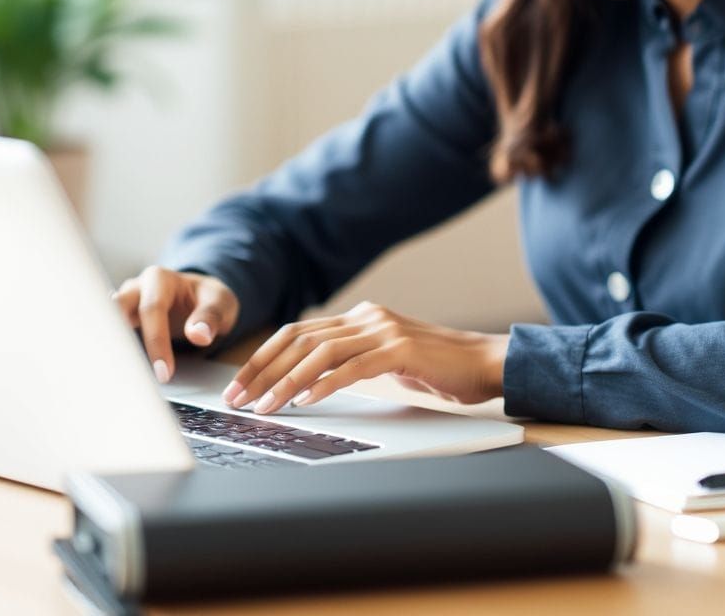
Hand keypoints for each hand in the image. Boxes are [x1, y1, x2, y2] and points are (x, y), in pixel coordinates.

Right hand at [114, 265, 239, 382]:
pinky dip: (110, 353)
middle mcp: (136, 289)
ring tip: (108, 378)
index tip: (164, 373)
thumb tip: (198, 335)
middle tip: (119, 374)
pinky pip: (110, 336)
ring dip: (106, 347)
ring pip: (106, 323)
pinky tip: (110, 376)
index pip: (151, 309)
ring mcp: (124, 305)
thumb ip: (211, 316)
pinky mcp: (120, 321)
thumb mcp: (221, 302)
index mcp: (159, 279)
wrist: (200, 297)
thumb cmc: (209, 299)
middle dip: (114, 339)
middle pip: (116, 310)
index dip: (156, 341)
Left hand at [223, 301, 508, 413]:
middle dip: (263, 370)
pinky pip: (353, 367)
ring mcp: (383, 331)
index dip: (263, 358)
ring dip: (286, 382)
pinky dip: (325, 385)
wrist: (485, 362)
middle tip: (239, 398)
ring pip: (320, 353)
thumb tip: (309, 380)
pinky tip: (306, 400)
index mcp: (360, 318)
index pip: (297, 333)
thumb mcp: (385, 360)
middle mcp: (367, 317)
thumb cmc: (437, 368)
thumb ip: (353, 360)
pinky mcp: (400, 350)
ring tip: (266, 406)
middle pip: (299, 339)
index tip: (241, 385)